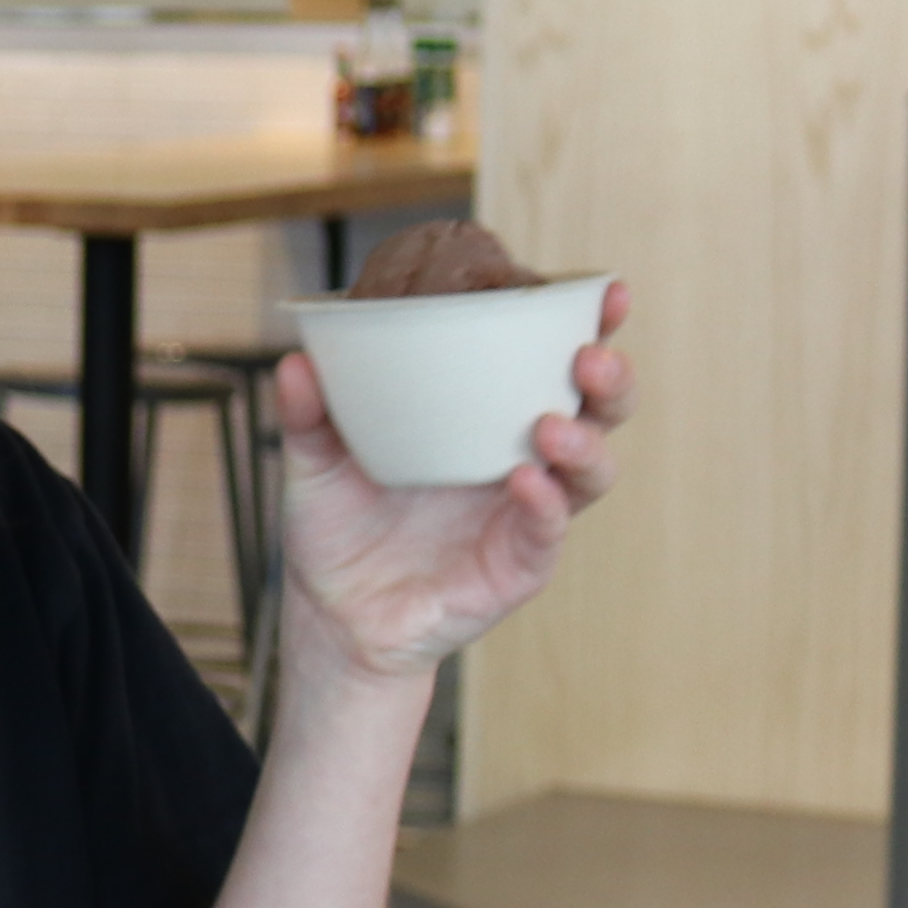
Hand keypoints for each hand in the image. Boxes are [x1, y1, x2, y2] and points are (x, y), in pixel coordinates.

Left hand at [272, 285, 628, 685]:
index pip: (553, 364)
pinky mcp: (519, 564)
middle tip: (589, 357)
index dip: (592, 328)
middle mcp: (523, 458)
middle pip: (598, 413)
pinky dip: (543, 504)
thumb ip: (310, 415)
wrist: (333, 614)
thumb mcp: (317, 462)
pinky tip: (524, 481)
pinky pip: (546, 531)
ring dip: (583, 443)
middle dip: (610, 380)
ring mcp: (527, 514)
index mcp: (488, 418)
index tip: (607, 293)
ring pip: (591, 473)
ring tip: (550, 425)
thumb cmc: (340, 527)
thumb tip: (297, 361)